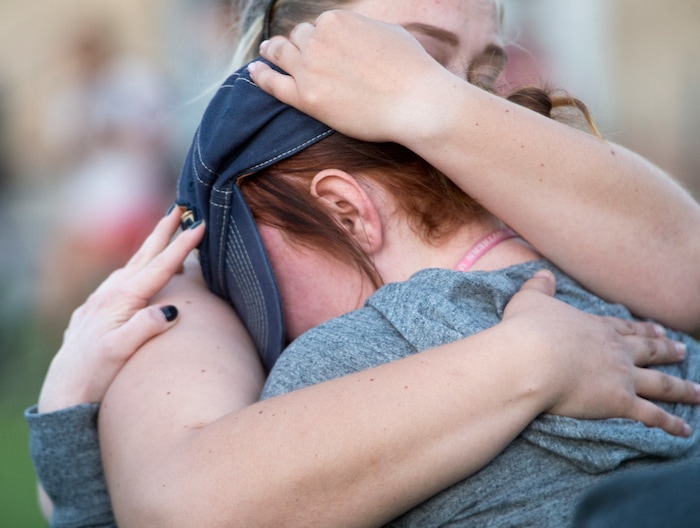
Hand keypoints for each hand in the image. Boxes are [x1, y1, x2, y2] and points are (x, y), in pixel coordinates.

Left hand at [37, 207, 204, 412]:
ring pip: (132, 266)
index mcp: (122, 299)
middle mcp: (111, 293)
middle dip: (163, 231)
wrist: (64, 392)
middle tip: (180, 207)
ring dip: (150, 247)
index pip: (160, 267)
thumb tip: (172, 309)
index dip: (182, 246)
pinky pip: (122, 280)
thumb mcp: (119, 352)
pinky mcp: (96, 310)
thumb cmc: (94, 374)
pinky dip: (136, 268)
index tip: (200, 226)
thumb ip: (145, 328)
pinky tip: (136, 273)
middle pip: (144, 255)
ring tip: (164, 234)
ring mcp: (101, 300)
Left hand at [249, 10, 452, 144]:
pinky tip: (254, 71)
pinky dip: (261, 75)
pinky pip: (273, 83)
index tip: (320, 47)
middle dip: (297, 45)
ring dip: (271, 53)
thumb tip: (356, 37)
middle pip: (299, 39)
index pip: (319, 27)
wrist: (415, 101)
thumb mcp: (388, 32)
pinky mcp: (306, 97)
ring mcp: (309, 68)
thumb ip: (363, 31)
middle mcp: (318, 39)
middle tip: (284, 48)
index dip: (320, 38)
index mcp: (337, 20)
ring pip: (282, 55)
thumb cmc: (412, 69)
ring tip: (264, 55)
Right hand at [504, 270, 699, 437]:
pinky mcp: (619, 402)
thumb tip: (543, 273)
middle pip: (649, 351)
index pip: (626, 328)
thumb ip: (539, 286)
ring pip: (660, 383)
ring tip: (697, 392)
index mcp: (596, 327)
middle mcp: (616, 351)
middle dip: (667, 350)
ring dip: (681, 388)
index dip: (642, 329)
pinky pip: (651, 415)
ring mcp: (621, 376)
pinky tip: (685, 430)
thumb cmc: (527, 329)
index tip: (658, 329)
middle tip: (684, 351)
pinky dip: (671, 424)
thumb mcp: (529, 299)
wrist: (530, 359)